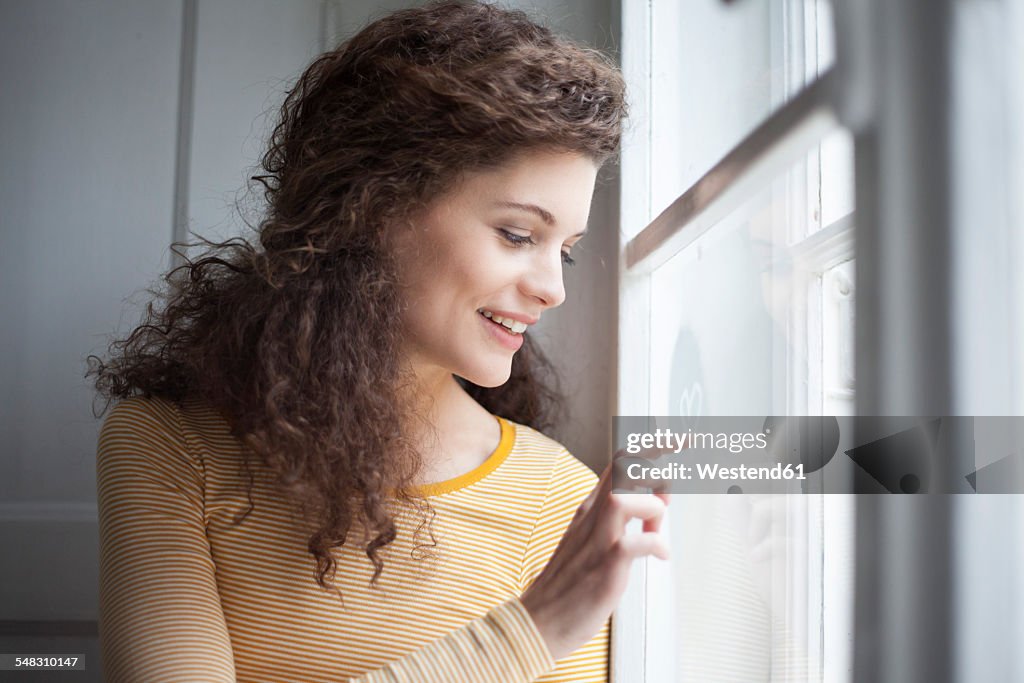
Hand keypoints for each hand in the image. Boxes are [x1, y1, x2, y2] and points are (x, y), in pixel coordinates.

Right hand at [520, 453, 669, 660]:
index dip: (654, 446)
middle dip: (658, 464)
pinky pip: (635, 544)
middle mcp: (593, 516)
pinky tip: (661, 556)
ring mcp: (597, 540)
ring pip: (623, 498)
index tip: (683, 441)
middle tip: (673, 488)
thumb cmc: (572, 583)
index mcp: (592, 507)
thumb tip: (660, 505)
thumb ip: (627, 518)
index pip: (621, 461)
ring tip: (657, 527)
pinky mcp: (604, 567)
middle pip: (624, 468)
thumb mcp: (597, 537)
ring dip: (651, 506)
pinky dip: (656, 544)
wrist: (539, 620)